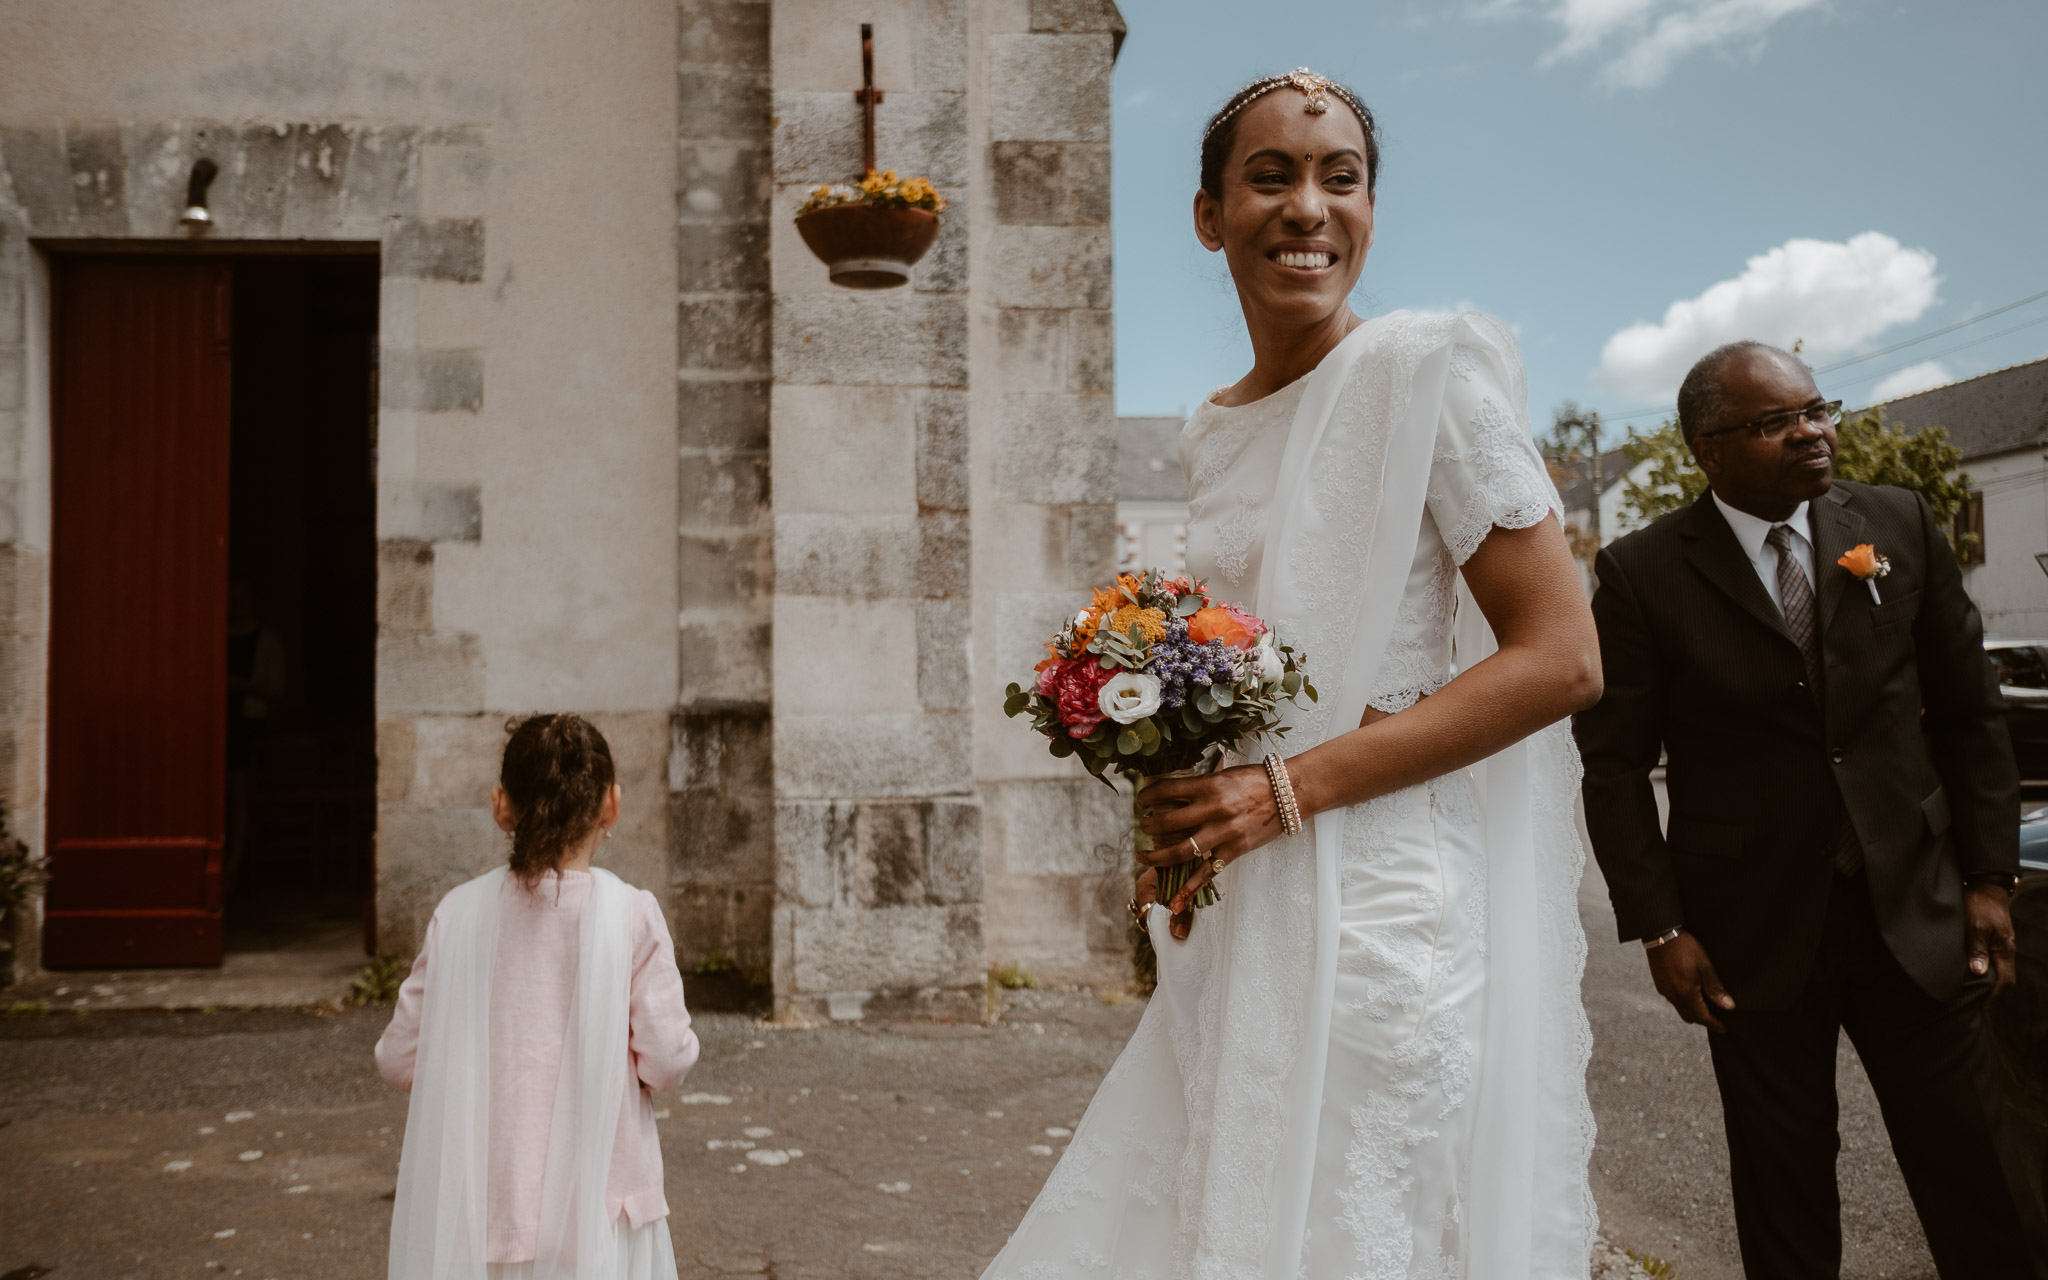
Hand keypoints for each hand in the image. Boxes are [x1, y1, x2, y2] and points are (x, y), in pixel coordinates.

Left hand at [1134, 763, 1288, 937]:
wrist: (1289, 793)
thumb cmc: (1256, 780)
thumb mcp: (1223, 774)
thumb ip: (1200, 785)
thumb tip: (1173, 791)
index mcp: (1208, 785)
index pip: (1166, 790)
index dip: (1147, 795)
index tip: (1141, 800)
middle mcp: (1213, 809)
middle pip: (1168, 822)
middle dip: (1150, 826)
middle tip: (1144, 826)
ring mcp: (1223, 833)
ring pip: (1181, 851)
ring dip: (1157, 856)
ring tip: (1143, 857)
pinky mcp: (1234, 850)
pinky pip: (1207, 873)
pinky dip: (1190, 890)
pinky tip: (1174, 902)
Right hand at [1645, 931, 1734, 1033]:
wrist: (1661, 934)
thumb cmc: (1685, 948)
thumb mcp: (1705, 966)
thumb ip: (1715, 988)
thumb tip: (1729, 1007)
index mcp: (1685, 994)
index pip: (1702, 1017)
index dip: (1715, 1024)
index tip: (1724, 1029)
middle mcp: (1673, 996)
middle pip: (1690, 1017)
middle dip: (1703, 1020)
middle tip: (1716, 1018)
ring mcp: (1664, 990)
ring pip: (1680, 1009)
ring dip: (1692, 1011)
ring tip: (1705, 1005)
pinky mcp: (1659, 984)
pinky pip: (1673, 1000)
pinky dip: (1683, 1002)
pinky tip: (1690, 992)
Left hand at [1964, 883, 2017, 997]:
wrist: (1986, 886)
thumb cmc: (1979, 905)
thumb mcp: (1974, 927)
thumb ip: (1977, 949)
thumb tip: (1978, 972)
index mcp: (2004, 950)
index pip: (2004, 981)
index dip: (1993, 996)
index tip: (1982, 1008)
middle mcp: (2006, 950)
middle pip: (2005, 979)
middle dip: (1994, 994)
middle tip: (1978, 1006)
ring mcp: (2002, 945)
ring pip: (2000, 970)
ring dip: (1991, 983)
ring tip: (1976, 995)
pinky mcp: (1996, 939)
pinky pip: (1995, 961)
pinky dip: (1988, 971)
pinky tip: (1976, 974)